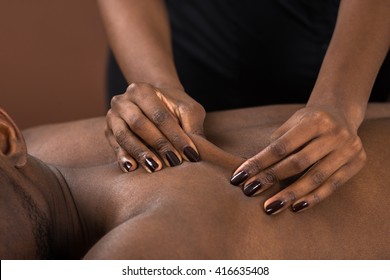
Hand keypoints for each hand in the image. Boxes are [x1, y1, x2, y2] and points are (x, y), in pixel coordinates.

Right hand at [105, 82, 205, 172]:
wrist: (156, 103)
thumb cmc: (175, 107)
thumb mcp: (188, 111)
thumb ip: (192, 127)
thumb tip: (197, 151)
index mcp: (142, 90)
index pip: (160, 115)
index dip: (175, 135)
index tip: (190, 153)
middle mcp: (123, 100)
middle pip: (140, 124)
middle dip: (159, 145)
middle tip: (174, 162)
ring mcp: (113, 116)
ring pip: (124, 136)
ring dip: (141, 153)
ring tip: (156, 168)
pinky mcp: (108, 132)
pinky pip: (115, 146)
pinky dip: (124, 158)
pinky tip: (133, 169)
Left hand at [230, 105, 366, 213]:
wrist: (341, 114)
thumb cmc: (308, 122)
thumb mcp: (292, 124)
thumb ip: (276, 144)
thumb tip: (252, 171)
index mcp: (314, 120)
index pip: (280, 146)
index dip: (258, 163)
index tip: (239, 177)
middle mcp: (334, 133)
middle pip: (297, 162)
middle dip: (270, 179)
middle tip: (249, 192)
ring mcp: (348, 149)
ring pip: (315, 177)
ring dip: (290, 194)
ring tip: (270, 207)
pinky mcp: (357, 163)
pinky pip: (332, 186)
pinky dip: (313, 198)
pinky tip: (295, 207)